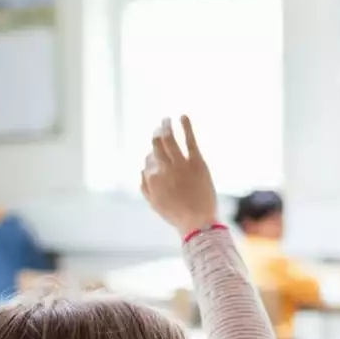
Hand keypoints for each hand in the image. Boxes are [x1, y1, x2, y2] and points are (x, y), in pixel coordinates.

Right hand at [141, 116, 218, 235]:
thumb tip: (142, 170)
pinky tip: (183, 116)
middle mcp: (163, 168)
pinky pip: (189, 140)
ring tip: (166, 119)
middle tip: (158, 127)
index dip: (152, 156)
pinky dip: (186, 126)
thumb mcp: (155, 203)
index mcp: (151, 178)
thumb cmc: (177, 215)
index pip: (149, 159)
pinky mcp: (196, 162)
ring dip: (166, 126)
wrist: (198, 222)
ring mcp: (180, 164)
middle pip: (156, 145)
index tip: (157, 154)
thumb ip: (145, 186)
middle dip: (155, 134)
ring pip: (169, 139)